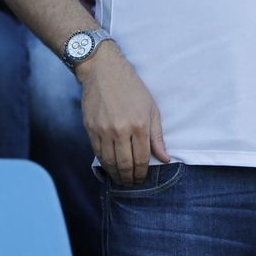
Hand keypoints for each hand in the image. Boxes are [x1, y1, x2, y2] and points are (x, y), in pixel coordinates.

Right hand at [78, 42, 169, 184]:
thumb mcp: (151, 108)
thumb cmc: (131, 87)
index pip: (142, 159)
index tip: (141, 178)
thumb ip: (157, 136)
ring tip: (120, 179)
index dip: (142, 173)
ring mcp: (104, 130)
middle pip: (125, 164)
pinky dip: (104, 164)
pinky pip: (97, 153)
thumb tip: (164, 159)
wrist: (104, 71)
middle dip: (129, 178)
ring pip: (110, 162)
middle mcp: (121, 130)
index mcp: (139, 125)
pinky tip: (109, 167)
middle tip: (131, 183)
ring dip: (116, 175)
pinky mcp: (90, 129)